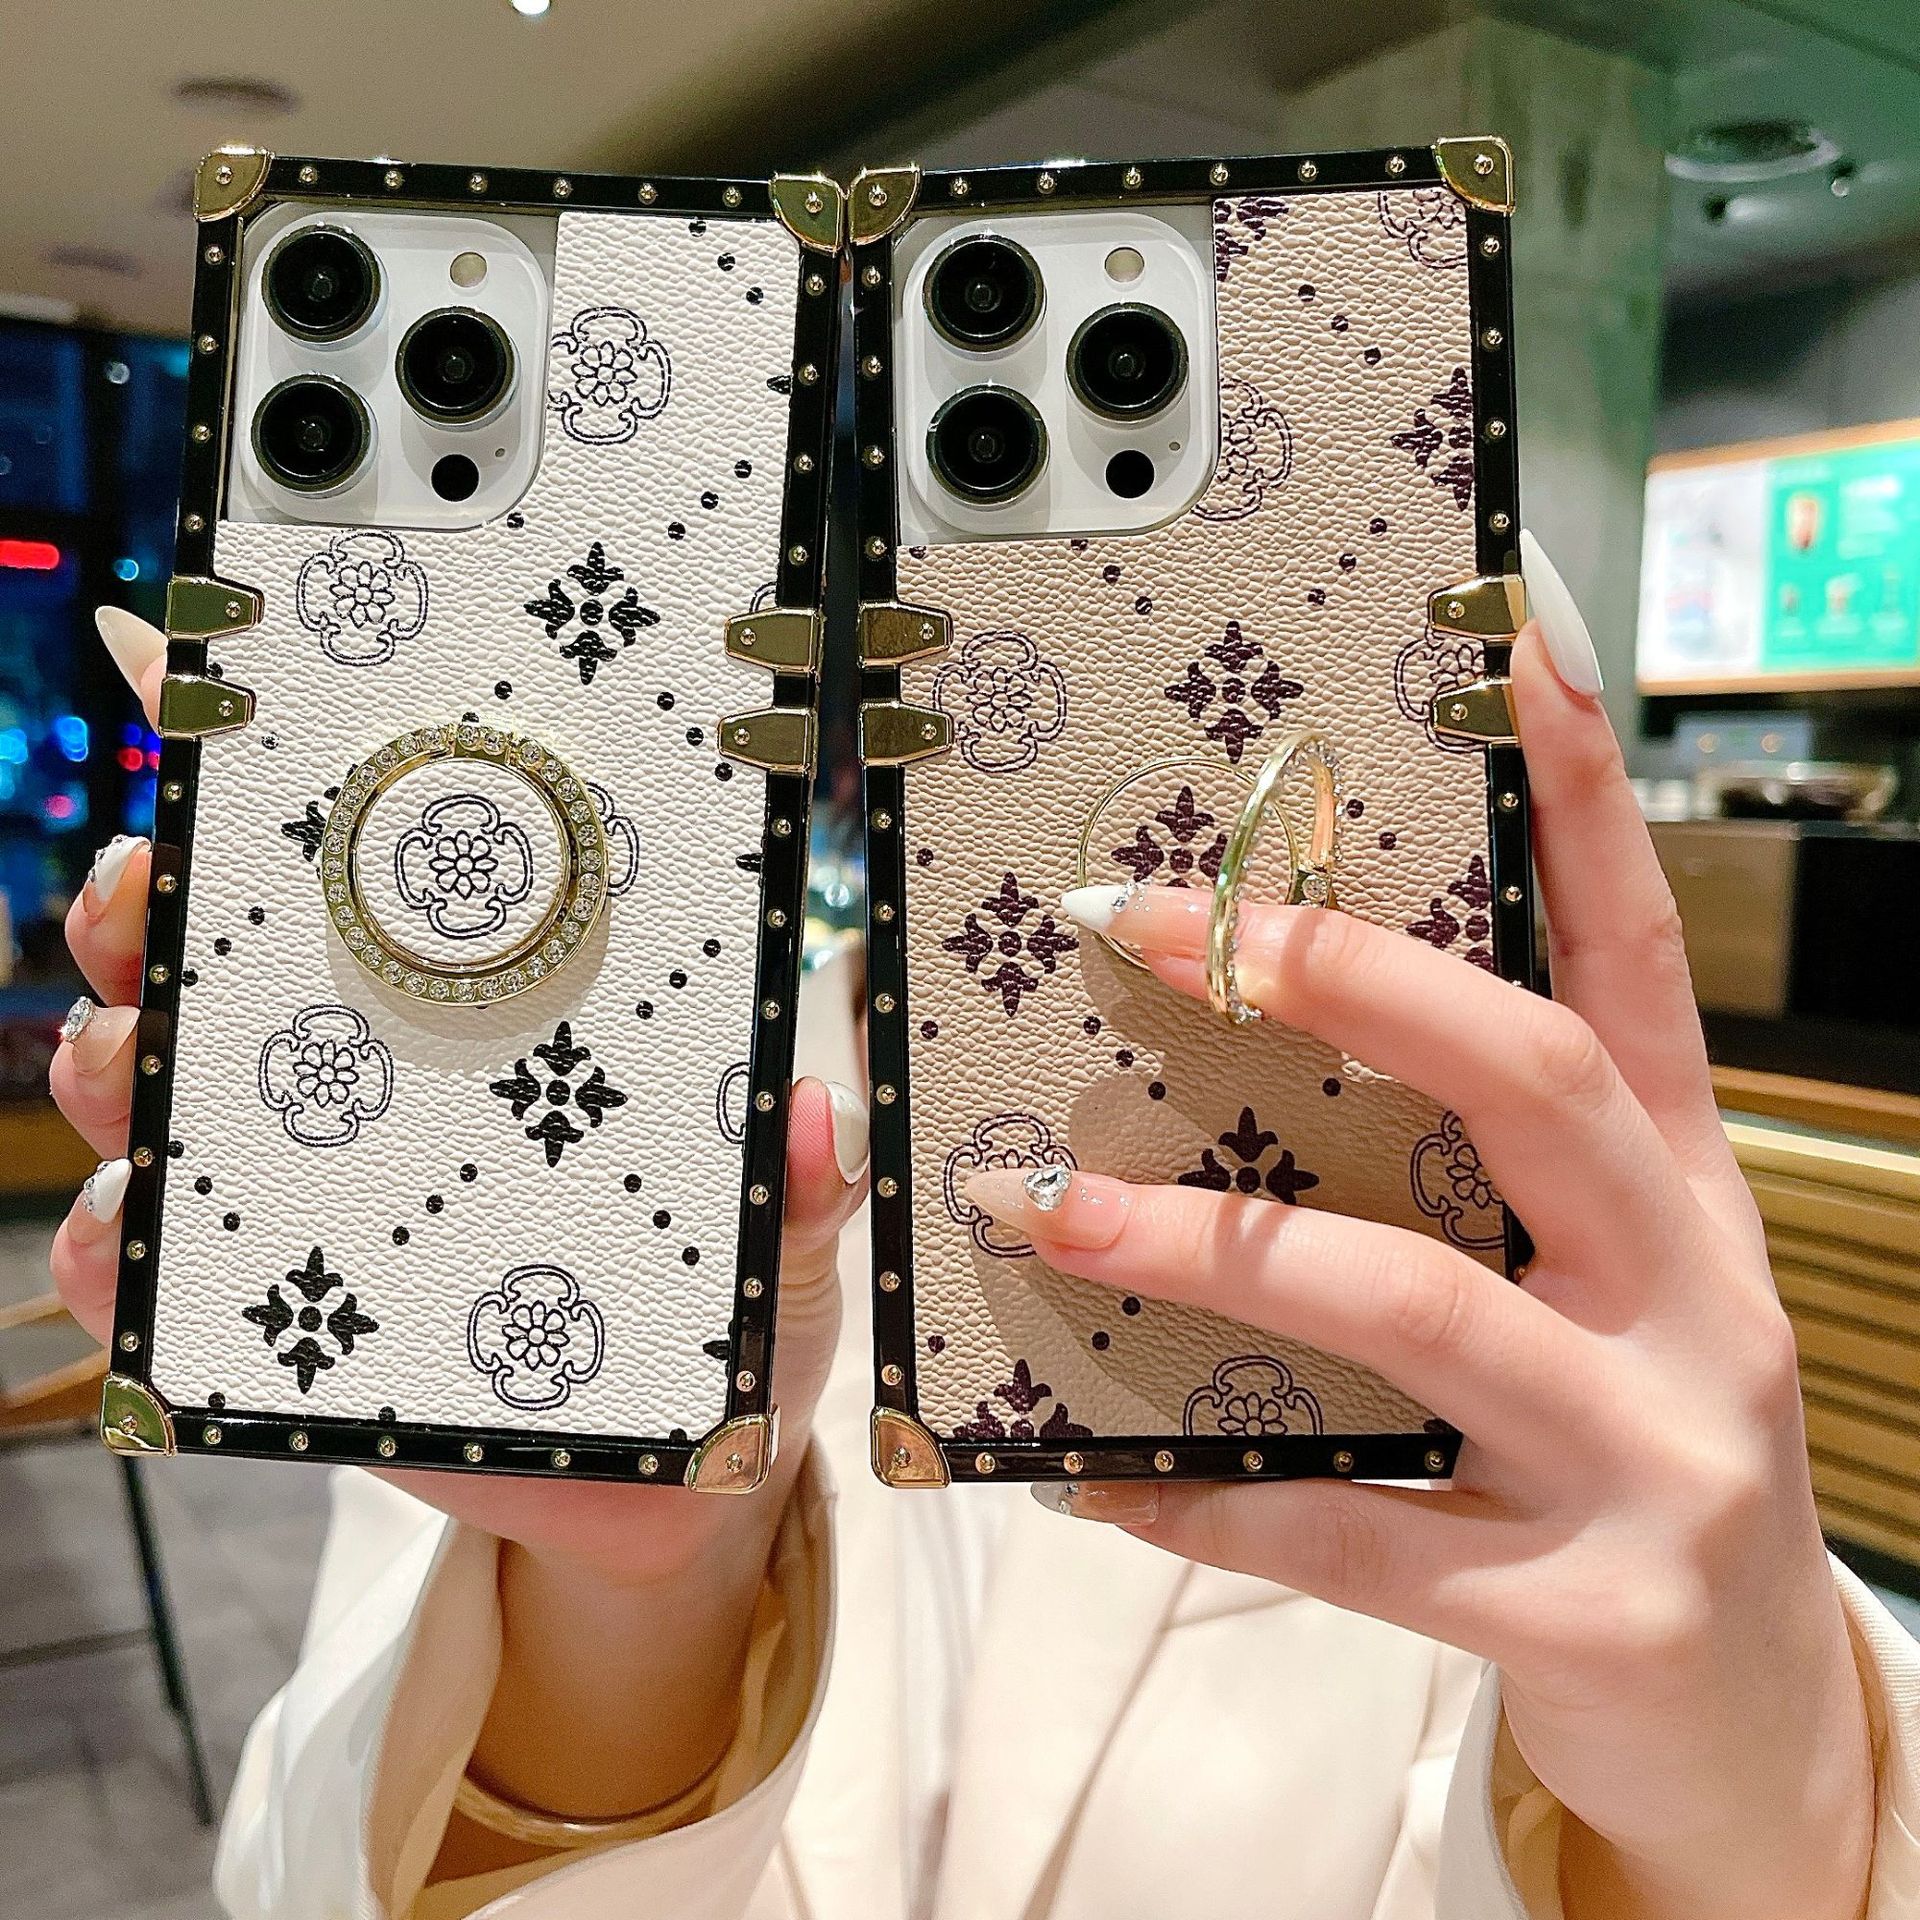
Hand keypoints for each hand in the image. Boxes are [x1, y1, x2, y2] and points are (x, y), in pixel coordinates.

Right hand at [51, 609, 865, 1831]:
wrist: (684, 1479)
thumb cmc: (733, 1310)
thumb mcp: (777, 1236)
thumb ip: (797, 1186)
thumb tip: (816, 1120)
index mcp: (496, 1026)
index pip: (377, 893)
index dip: (300, 817)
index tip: (257, 762)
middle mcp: (384, 1088)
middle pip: (223, 966)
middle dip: (156, 908)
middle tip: (153, 894)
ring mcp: (311, 1200)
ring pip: (155, 1098)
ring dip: (119, 1061)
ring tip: (140, 1065)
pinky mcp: (270, 1329)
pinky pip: (144, 1284)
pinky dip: (111, 1250)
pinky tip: (131, 1240)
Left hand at [965, 578, 1873, 1919]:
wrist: (1754, 1724)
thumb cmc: (1642, 1456)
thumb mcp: (1598, 1296)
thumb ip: (1475, 1193)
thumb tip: (1257, 1087)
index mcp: (1684, 1194)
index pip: (1635, 957)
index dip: (1586, 794)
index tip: (1509, 642)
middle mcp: (1694, 1295)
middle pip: (1528, 1080)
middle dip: (1343, 978)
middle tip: (1151, 919)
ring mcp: (1657, 1454)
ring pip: (1411, 1302)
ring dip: (1204, 1242)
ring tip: (1046, 1203)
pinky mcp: (1589, 1608)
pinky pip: (1351, 1535)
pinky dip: (1203, 1497)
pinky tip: (1092, 1478)